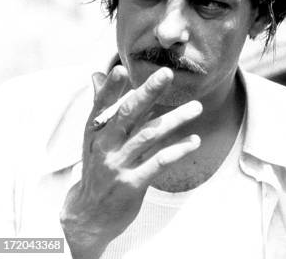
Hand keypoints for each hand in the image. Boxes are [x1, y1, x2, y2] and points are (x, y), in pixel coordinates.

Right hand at [60, 66, 201, 258]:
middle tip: (167, 74)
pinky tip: (194, 141)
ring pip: (148, 135)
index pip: (102, 106)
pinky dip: (178, 150)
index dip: (111, 88)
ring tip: (196, 107)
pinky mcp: (133, 184)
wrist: (89, 215)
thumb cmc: (97, 169)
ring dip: (174, 119)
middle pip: (127, 114)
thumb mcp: (95, 138)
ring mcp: (119, 165)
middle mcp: (105, 146)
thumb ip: (102, 106)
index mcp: (96, 132)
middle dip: (148, 92)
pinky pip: (158, 162)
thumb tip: (98, 74)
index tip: (122, 69)